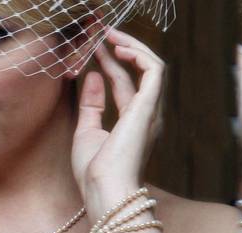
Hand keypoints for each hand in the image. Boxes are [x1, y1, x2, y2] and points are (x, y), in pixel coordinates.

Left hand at [71, 29, 165, 218]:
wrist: (104, 190)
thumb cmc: (94, 172)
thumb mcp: (86, 132)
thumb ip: (91, 104)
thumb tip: (94, 75)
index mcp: (131, 123)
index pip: (123, 85)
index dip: (110, 64)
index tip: (94, 49)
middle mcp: (146, 115)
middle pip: (137, 73)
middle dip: (121, 50)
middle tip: (101, 33)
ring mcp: (150, 111)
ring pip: (150, 67)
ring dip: (131, 47)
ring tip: (110, 35)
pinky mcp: (149, 107)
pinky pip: (154, 71)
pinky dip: (139, 56)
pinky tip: (120, 50)